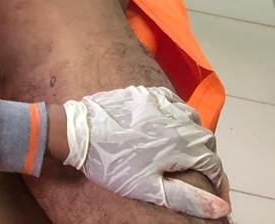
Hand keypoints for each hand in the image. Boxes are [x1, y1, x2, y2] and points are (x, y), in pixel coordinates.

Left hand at [62, 86, 229, 218]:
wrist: (77, 134)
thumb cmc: (111, 164)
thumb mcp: (150, 188)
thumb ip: (188, 198)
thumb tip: (222, 207)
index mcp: (180, 145)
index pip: (213, 164)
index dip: (217, 182)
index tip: (214, 193)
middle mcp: (174, 120)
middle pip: (206, 140)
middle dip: (208, 158)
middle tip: (199, 172)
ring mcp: (158, 102)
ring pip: (192, 117)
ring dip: (195, 134)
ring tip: (187, 149)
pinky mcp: (142, 93)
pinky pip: (172, 98)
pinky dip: (179, 111)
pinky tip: (172, 122)